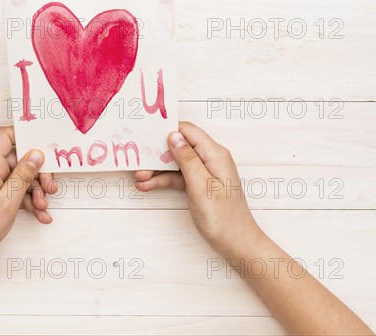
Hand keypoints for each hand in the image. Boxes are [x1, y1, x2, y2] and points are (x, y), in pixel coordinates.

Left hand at [0, 127, 56, 263]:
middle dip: (37, 174)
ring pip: (18, 177)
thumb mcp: (7, 203)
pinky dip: (25, 201)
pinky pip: (11, 190)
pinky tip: (38, 214)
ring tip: (43, 208)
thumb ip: (23, 176)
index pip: (5, 135)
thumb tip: (36, 154)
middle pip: (18, 159)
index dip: (25, 136)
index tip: (45, 148)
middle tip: (50, 189)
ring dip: (34, 191)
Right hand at [134, 122, 263, 256]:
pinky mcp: (200, 184)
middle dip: (157, 154)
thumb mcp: (201, 186)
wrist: (236, 243)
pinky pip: (178, 176)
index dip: (167, 131)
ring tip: (139, 178)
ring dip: (157, 170)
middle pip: (179, 146)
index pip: (188, 131)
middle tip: (139, 164)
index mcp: (215, 154)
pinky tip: (148, 186)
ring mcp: (205, 172)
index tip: (147, 136)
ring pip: (176, 163)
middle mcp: (210, 159)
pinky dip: (163, 180)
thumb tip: (174, 136)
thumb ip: (187, 159)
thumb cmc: (223, 218)